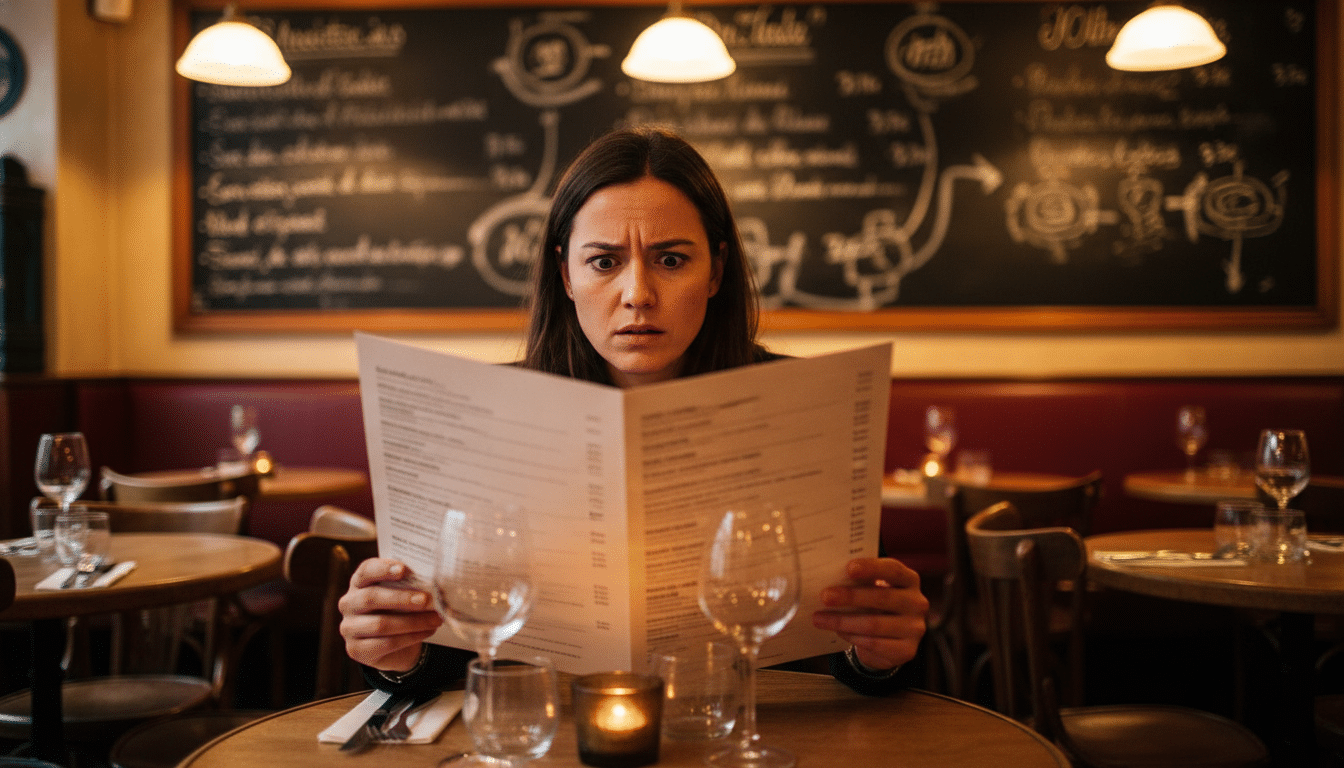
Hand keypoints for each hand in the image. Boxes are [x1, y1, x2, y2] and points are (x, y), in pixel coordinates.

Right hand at [338, 558, 442, 672]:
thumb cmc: (400, 609)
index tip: (403, 569)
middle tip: (426, 599)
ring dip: (412, 621)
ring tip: (435, 619)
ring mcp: (349, 628)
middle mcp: (348, 603)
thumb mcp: (403, 593)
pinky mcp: (356, 650)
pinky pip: (386, 643)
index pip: (366, 570)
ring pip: (380, 624)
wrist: (396, 644)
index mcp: (359, 582)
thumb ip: (411, 584)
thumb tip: (434, 583)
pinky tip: (428, 631)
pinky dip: (411, 637)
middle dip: (402, 598)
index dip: (383, 569)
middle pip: (371, 598)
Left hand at [811, 557, 928, 671]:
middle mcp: (917, 602)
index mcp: (909, 580)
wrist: (892, 640)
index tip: (849, 568)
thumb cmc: (877, 606)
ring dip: (843, 621)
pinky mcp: (907, 650)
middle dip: (850, 596)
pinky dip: (852, 637)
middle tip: (825, 596)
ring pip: (874, 624)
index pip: (893, 570)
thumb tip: (830, 577)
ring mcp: (914, 628)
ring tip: (819, 618)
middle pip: (882, 597)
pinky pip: (874, 643)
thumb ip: (861, 582)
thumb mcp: (874, 589)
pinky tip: (838, 631)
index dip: (872, 568)